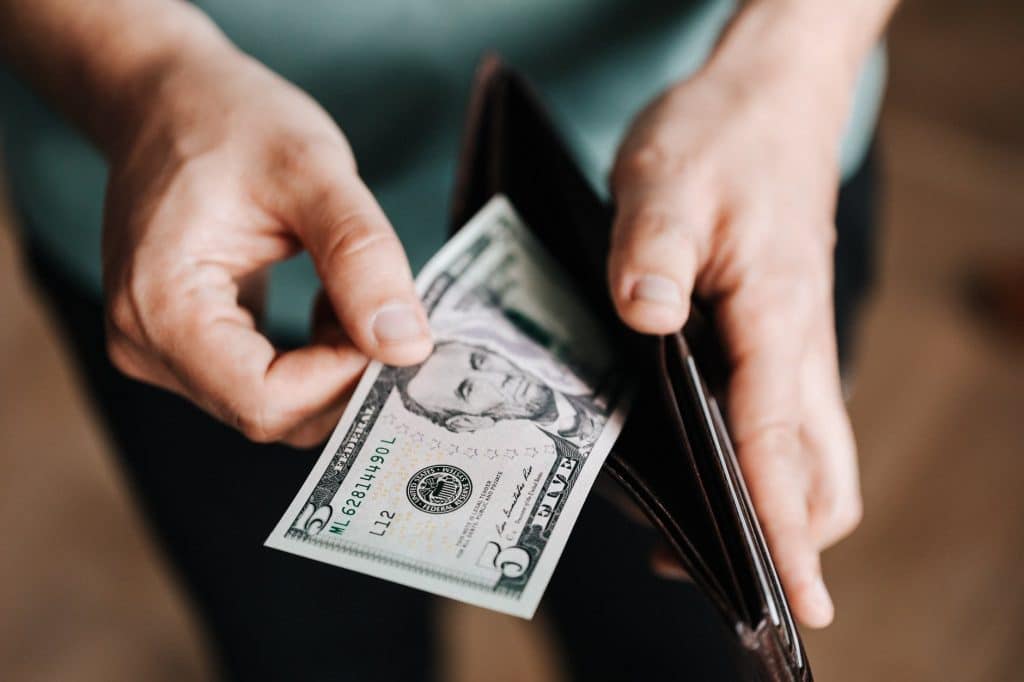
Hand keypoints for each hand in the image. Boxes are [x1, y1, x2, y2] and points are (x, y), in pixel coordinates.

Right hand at [102, 44, 431, 446]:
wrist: (168, 99)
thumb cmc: (230, 120)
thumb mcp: (313, 171)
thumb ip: (362, 258)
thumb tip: (407, 347)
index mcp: (160, 306)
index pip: (266, 400)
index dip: (342, 379)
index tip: (391, 327)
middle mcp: (145, 345)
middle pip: (270, 413)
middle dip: (344, 375)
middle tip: (388, 311)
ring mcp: (159, 350)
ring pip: (273, 405)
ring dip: (333, 366)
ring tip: (351, 294)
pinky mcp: (184, 346)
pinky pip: (263, 384)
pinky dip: (314, 359)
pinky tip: (329, 304)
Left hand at [610, 32, 861, 626]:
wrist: (767, 96)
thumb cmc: (721, 134)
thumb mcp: (666, 179)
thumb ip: (653, 252)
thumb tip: (645, 319)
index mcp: (777, 315)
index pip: (781, 443)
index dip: (783, 528)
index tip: (793, 602)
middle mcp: (797, 344)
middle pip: (821, 471)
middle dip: (787, 536)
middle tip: (724, 583)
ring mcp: (792, 343)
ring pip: (808, 451)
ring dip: (773, 503)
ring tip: (694, 540)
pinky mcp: (775, 334)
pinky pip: (781, 417)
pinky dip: (757, 460)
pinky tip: (693, 462)